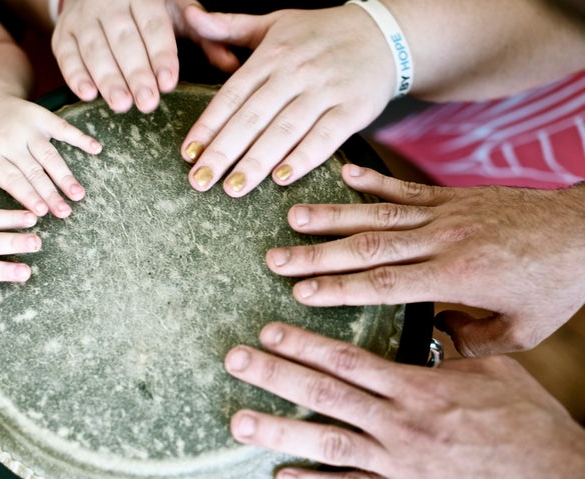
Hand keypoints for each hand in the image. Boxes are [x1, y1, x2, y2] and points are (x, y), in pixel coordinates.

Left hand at [0, 95, 101, 217]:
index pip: (10, 178)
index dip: (26, 194)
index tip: (41, 212)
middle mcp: (8, 139)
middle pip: (33, 171)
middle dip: (50, 193)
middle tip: (65, 212)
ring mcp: (26, 126)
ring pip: (49, 154)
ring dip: (66, 175)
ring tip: (79, 194)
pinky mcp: (40, 115)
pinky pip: (63, 127)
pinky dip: (81, 137)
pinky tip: (97, 149)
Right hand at [52, 0, 238, 112]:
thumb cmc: (149, 11)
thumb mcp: (179, 15)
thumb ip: (206, 38)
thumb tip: (231, 63)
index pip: (154, 28)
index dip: (161, 56)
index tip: (169, 83)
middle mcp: (110, 3)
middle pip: (124, 41)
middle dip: (136, 73)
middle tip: (147, 102)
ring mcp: (83, 17)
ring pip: (95, 49)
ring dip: (107, 78)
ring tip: (121, 104)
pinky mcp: (63, 33)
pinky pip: (65, 54)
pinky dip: (74, 74)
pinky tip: (87, 94)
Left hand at [180, 5, 393, 196]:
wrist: (384, 34)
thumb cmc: (321, 34)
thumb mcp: (275, 23)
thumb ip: (231, 27)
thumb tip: (192, 19)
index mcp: (271, 55)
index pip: (232, 95)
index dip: (208, 125)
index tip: (188, 153)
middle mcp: (295, 72)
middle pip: (253, 116)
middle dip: (224, 151)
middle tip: (200, 180)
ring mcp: (325, 91)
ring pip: (285, 130)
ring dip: (258, 161)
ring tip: (233, 188)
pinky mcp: (353, 108)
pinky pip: (326, 136)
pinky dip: (305, 157)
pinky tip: (283, 178)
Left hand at [225, 322, 584, 477]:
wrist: (554, 476)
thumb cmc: (527, 423)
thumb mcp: (495, 371)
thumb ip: (455, 344)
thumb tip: (432, 318)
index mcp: (417, 388)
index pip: (348, 359)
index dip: (304, 344)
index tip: (269, 330)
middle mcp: (398, 424)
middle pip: (325, 394)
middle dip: (275, 375)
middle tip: (235, 360)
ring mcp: (396, 464)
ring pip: (327, 442)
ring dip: (280, 431)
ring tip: (239, 421)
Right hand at [265, 164, 584, 355]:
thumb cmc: (555, 284)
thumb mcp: (521, 330)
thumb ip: (472, 342)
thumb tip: (430, 336)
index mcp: (455, 275)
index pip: (383, 283)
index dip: (339, 288)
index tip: (301, 292)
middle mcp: (442, 240)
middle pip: (367, 247)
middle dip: (316, 255)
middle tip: (275, 258)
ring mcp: (444, 213)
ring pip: (377, 214)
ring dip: (332, 216)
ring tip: (292, 217)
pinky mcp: (451, 196)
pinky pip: (404, 188)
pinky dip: (372, 181)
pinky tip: (343, 175)